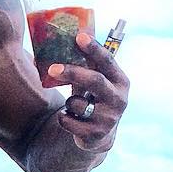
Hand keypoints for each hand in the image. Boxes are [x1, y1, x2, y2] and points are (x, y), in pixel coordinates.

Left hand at [49, 32, 129, 153]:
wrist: (99, 135)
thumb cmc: (93, 99)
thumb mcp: (95, 82)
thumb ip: (85, 66)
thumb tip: (60, 41)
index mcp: (120, 81)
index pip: (108, 61)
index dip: (94, 49)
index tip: (79, 36)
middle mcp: (119, 99)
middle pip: (95, 80)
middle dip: (73, 72)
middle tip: (52, 68)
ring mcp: (109, 118)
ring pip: (77, 103)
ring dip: (68, 102)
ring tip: (72, 105)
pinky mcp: (95, 134)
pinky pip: (68, 121)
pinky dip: (63, 117)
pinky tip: (70, 118)